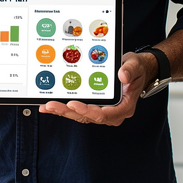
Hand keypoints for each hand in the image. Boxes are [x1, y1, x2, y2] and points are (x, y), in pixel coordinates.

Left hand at [38, 51, 155, 126]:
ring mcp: (102, 110)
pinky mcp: (93, 107)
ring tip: (46, 106)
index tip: (73, 104)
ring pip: (80, 115)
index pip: (104, 114)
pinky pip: (77, 110)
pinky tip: (49, 105)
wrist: (135, 70)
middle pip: (88, 117)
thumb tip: (122, 76)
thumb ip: (130, 70)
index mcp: (124, 107)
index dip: (87, 111)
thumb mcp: (136, 65)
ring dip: (62, 111)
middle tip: (51, 105)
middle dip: (68, 111)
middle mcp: (112, 113)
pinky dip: (64, 108)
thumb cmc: (136, 69)